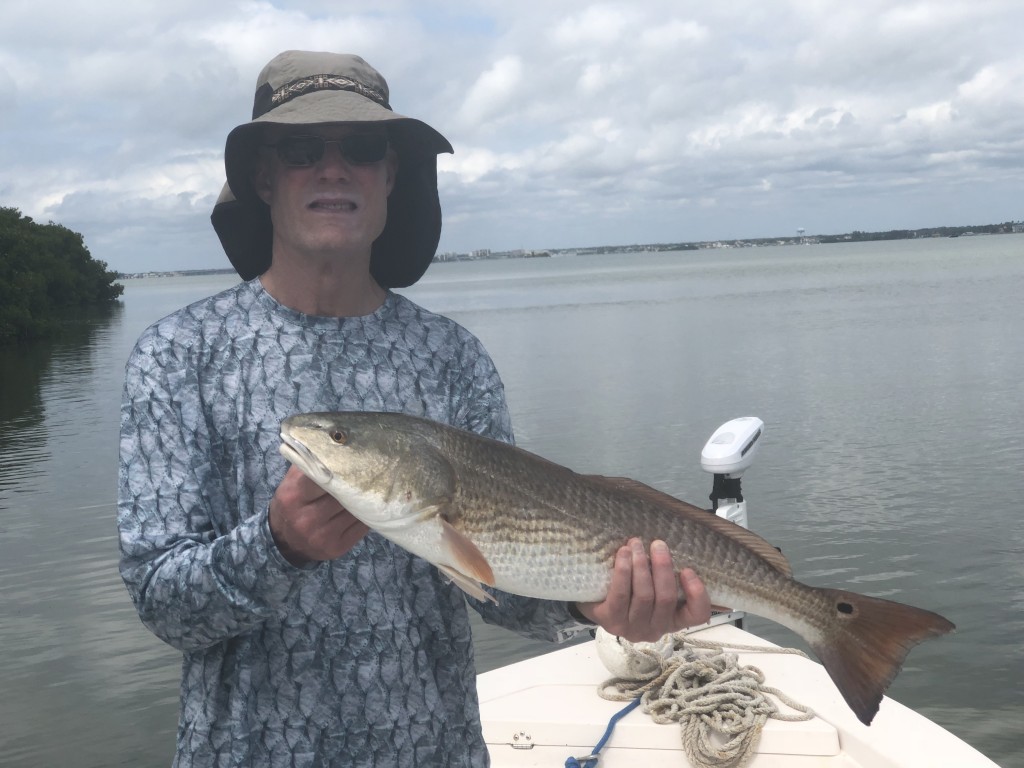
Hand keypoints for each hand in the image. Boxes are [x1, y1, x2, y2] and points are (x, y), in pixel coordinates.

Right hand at [268, 465, 368, 565]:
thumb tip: (336, 442)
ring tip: (375, 485)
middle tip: (373, 468)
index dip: (340, 467)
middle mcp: (306, 519)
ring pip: (355, 509)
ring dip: (366, 498)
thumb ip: (310, 462)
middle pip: (343, 493)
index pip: (322, 475)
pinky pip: (361, 526)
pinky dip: (367, 514)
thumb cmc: (292, 502)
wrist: (284, 541)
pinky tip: (369, 506)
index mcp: (294, 496)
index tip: (353, 458)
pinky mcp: (337, 548)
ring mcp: (322, 536)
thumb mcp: (292, 481)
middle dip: (357, 482)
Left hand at [575, 538, 710, 642]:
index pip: (697, 615)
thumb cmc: (631, 589)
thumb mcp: (653, 586)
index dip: (697, 593)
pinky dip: (623, 571)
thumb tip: (667, 549)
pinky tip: (623, 554)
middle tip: (658, 544)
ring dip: (641, 565)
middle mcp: (656, 629)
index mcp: (673, 620)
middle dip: (663, 567)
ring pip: (643, 595)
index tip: (687, 569)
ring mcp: (632, 629)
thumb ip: (663, 576)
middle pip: (666, 598)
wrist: (595, 601)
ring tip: (636, 544)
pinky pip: (620, 595)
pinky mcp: (611, 621)